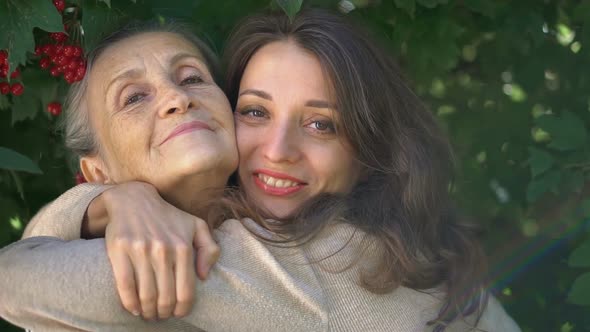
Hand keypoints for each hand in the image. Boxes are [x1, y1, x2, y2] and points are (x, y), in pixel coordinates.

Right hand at [101, 182, 219, 319]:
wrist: (134, 199)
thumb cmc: (169, 217)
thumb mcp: (196, 225)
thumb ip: (210, 249)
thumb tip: (204, 276)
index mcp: (183, 247)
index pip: (186, 290)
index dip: (182, 308)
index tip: (178, 313)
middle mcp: (163, 250)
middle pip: (165, 297)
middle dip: (164, 312)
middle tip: (161, 315)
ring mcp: (141, 250)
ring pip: (146, 294)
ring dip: (148, 311)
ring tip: (149, 314)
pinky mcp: (120, 250)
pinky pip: (125, 285)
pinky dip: (130, 303)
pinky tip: (134, 308)